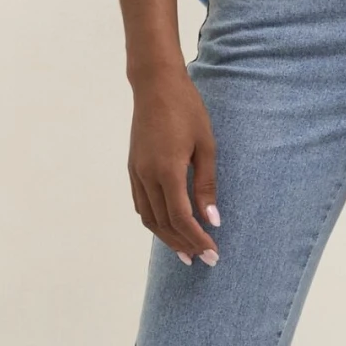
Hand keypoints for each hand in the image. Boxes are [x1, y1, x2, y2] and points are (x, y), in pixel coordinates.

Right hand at [127, 64, 221, 265]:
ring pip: (148, 217)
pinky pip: (141, 204)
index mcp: (167, 170)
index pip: (182, 217)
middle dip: (184, 244)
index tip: (213, 252)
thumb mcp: (206, 146)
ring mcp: (136, 172)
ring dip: (167, 237)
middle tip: (203, 260)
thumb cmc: (187, 110)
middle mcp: (147, 176)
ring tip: (186, 252)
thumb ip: (207, 185)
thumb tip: (212, 219)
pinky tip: (167, 227)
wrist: (155, 85)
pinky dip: (154, 220)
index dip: (197, 238)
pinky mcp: (132, 167)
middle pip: (163, 223)